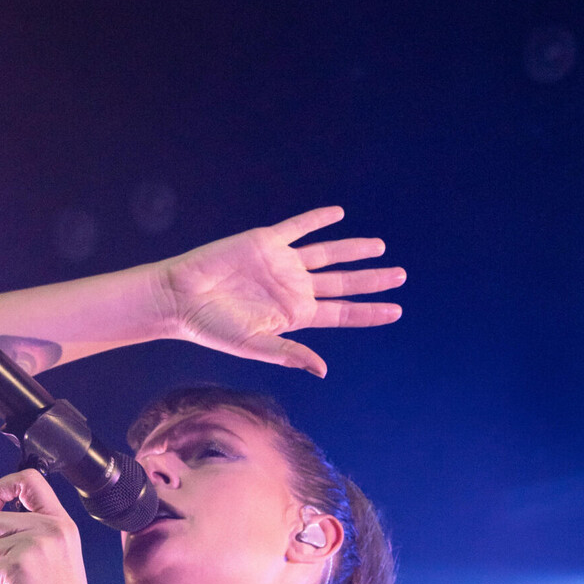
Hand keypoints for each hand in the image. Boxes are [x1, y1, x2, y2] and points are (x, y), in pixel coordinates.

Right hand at [155, 205, 404, 377]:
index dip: (368, 312)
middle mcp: (294, 288)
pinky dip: (317, 219)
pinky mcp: (266, 241)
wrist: (181, 297)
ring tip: (379, 247)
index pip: (341, 313)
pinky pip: (298, 227)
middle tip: (401, 276)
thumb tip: (323, 370)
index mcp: (295, 315)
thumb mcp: (253, 345)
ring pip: (327, 254)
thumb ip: (289, 353)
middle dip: (372, 279)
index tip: (396, 310)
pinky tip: (337, 214)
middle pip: (342, 282)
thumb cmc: (213, 328)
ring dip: (354, 249)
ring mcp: (282, 264)